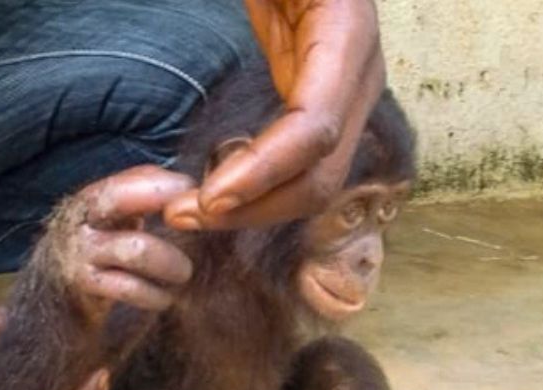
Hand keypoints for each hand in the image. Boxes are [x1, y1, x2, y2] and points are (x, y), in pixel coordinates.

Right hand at [58, 166, 196, 312]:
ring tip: (183, 272)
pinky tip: (164, 298)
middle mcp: (81, 220)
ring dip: (168, 261)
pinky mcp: (84, 287)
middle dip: (159, 199)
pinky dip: (153, 294)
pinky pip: (128, 287)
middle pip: (118, 197)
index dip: (159, 182)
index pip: (126, 179)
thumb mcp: (113, 217)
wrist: (54, 293)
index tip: (190, 187)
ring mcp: (80, 254)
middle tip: (195, 218)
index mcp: (93, 199)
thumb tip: (189, 186)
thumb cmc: (98, 248)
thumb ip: (144, 195)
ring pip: (135, 249)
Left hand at [165, 0, 385, 229]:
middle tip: (185, 214)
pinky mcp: (320, 100)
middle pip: (322, 173)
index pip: (317, 126)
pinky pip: (300, 165)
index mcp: (346, 31)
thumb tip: (235, 21)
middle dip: (255, 206)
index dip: (266, 170)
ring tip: (193, 212)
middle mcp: (357, 72)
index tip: (210, 196)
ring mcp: (344, 92)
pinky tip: (217, 193)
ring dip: (255, 209)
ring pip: (315, 181)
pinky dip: (259, 190)